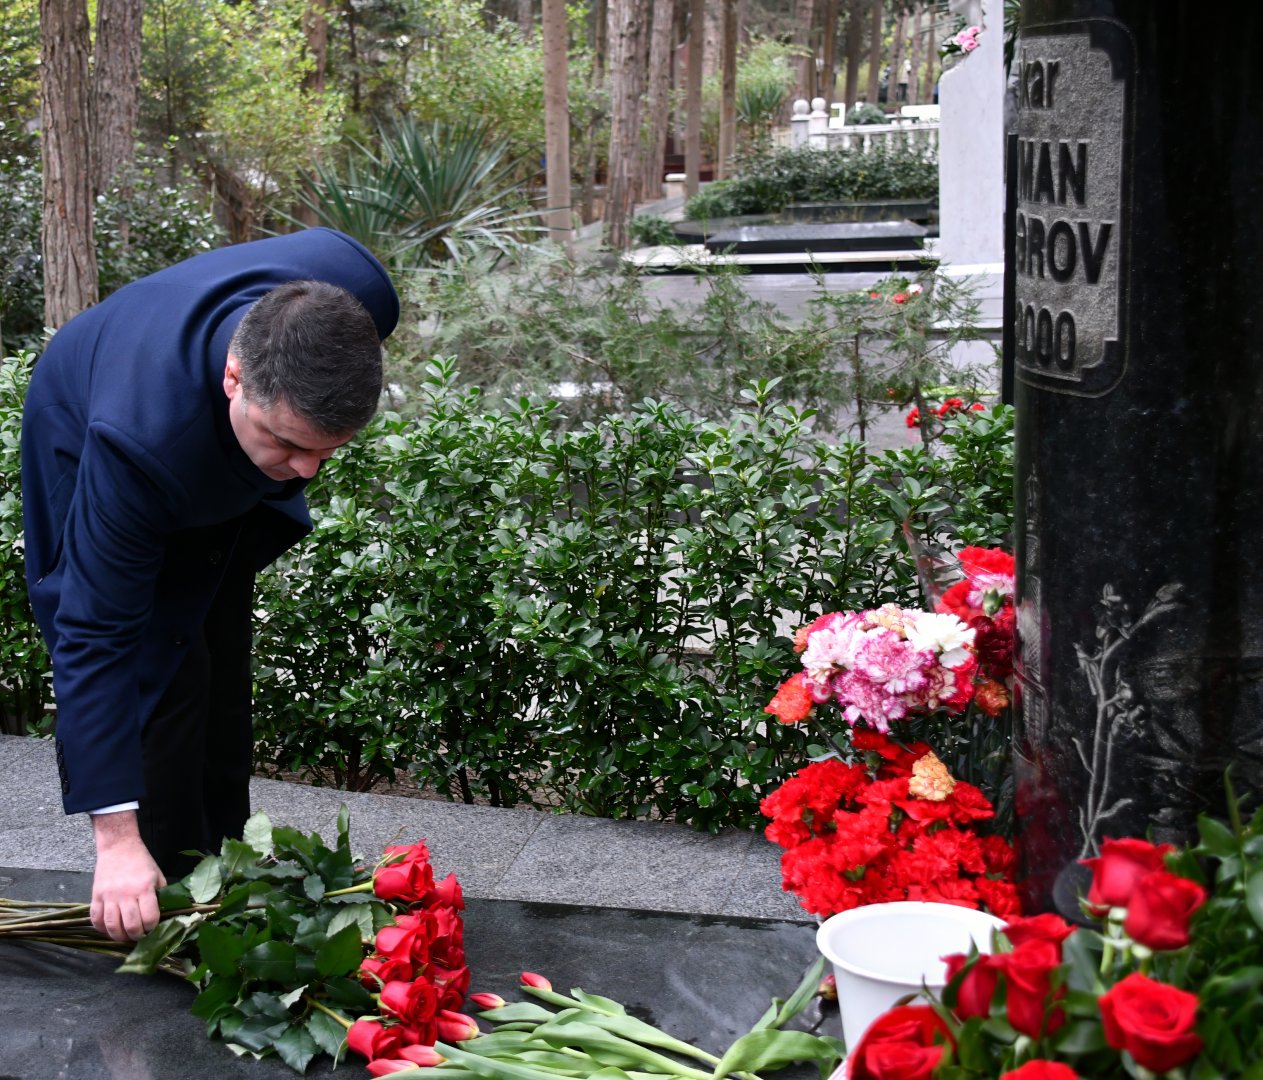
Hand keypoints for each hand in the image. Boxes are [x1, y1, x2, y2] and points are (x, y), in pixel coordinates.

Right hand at [90, 810, 166, 941]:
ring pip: (111, 926)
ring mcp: (109, 896)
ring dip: (119, 936)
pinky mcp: (96, 896)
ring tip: (125, 936)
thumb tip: (164, 914)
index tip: (152, 929)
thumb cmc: (141, 861)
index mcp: (144, 888)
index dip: (152, 928)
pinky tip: (108, 930)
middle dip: (136, 936)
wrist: (119, 846)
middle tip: (139, 936)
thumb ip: (160, 894)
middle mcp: (126, 894)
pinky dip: (101, 929)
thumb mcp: (157, 875)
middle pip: (130, 925)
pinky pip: (96, 919)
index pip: (149, 917)